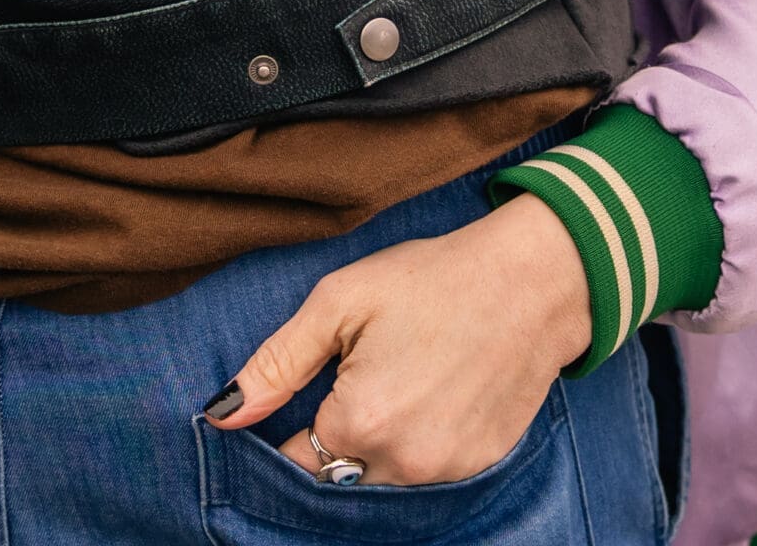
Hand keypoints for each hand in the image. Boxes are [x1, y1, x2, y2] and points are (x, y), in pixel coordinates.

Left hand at [204, 194, 590, 484]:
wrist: (534, 281)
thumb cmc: (433, 280)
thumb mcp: (340, 302)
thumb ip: (276, 364)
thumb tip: (222, 413)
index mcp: (359, 421)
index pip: (292, 462)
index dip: (285, 431)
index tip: (304, 394)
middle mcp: (403, 461)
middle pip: (336, 474)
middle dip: (332, 437)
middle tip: (356, 376)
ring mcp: (447, 470)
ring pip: (380, 477)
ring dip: (373, 444)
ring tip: (396, 378)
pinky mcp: (479, 465)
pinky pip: (425, 472)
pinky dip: (415, 443)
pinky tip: (428, 392)